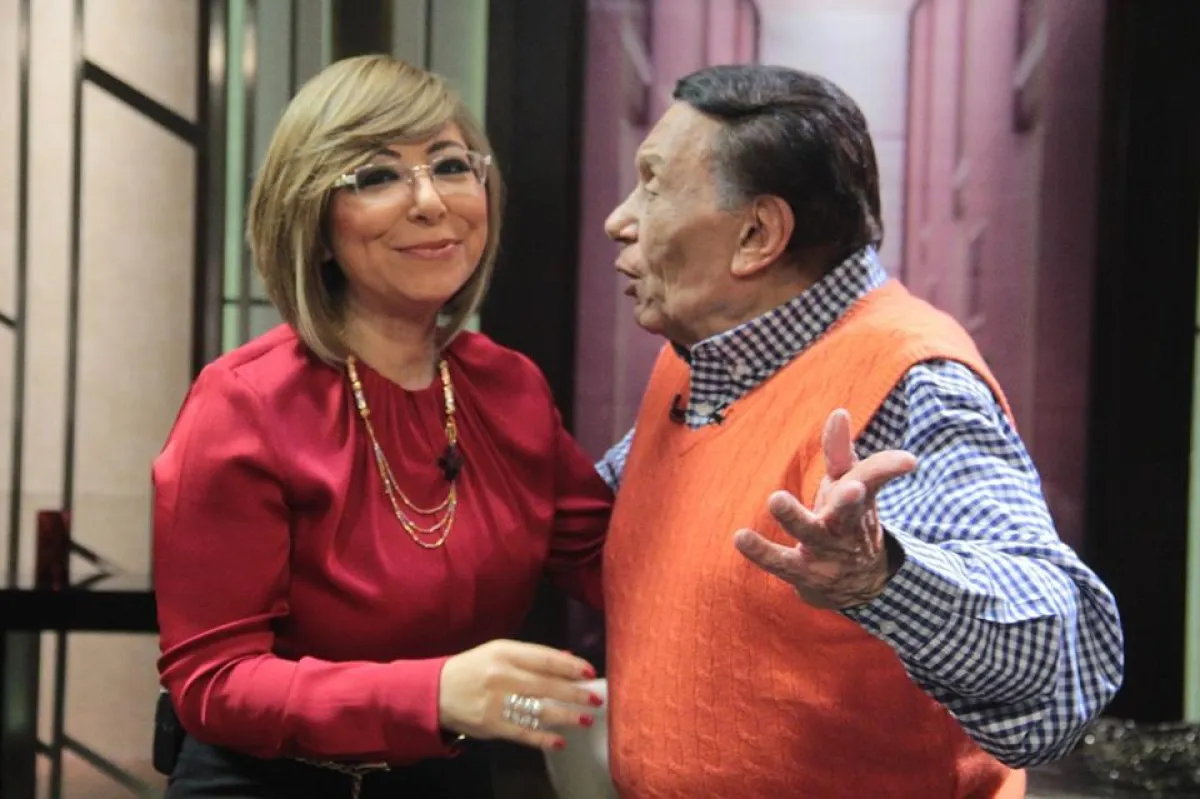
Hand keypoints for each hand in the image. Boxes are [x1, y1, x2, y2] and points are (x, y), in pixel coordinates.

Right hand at [439, 640, 601, 750]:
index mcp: (504, 653)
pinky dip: (543, 738)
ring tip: (586, 720)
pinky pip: (524, 733)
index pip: (545, 658)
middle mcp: (502, 676)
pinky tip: (560, 742)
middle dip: (574, 693)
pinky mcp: (493, 725)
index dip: (570, 666)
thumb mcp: (498, 652)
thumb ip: (531, 656)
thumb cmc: (473, 669)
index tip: (590, 672)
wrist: (436, 692)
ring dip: (566, 717)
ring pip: (539, 711)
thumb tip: (567, 658)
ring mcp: (497, 702)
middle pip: (546, 685)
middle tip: (597, 698)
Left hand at [733, 408, 916, 609]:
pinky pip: (781, 563)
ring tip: (775, 499)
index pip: (874, 479)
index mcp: (860, 501)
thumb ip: (840, 451)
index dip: (889, 468)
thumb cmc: (848, 521)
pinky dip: (762, 552)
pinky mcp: (804, 573)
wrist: (858, 585)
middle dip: (849, 499)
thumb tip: (839, 412)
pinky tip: (741, 537)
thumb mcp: (848, 486)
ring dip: (794, 517)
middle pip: (850, 511)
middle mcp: (847, 527)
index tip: (910, 462)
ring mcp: (827, 553)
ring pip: (812, 534)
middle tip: (850, 486)